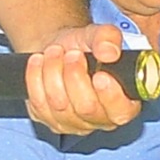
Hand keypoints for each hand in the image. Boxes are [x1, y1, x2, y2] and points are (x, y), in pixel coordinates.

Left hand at [23, 18, 143, 139]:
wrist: (57, 51)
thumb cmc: (83, 46)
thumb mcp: (97, 34)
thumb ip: (108, 38)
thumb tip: (109, 52)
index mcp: (124, 102)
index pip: (122, 111)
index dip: (111, 96)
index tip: (100, 75)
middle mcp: (101, 119)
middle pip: (86, 108)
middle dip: (75, 76)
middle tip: (71, 53)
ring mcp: (74, 124)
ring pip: (59, 105)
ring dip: (53, 72)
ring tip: (54, 51)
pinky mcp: (49, 121)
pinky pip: (39, 103)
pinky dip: (35, 77)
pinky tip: (39, 61)